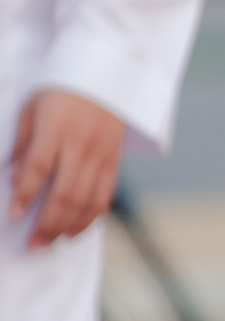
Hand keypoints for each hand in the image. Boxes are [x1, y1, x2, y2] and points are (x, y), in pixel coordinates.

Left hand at [9, 90, 125, 248]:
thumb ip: (24, 142)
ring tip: (48, 242)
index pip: (40, 166)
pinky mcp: (114, 161)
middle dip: (46, 223)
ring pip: (86, 200)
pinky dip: (90, 218)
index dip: (26, 193)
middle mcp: (81, 144)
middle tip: (32, 243)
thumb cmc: (62, 91)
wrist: (109, 77)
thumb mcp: (33, 107)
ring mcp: (101, 155)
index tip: (14, 214)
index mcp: (57, 128)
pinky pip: (104, 196)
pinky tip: (74, 231)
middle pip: (65, 192)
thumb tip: (15, 178)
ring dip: (66, 226)